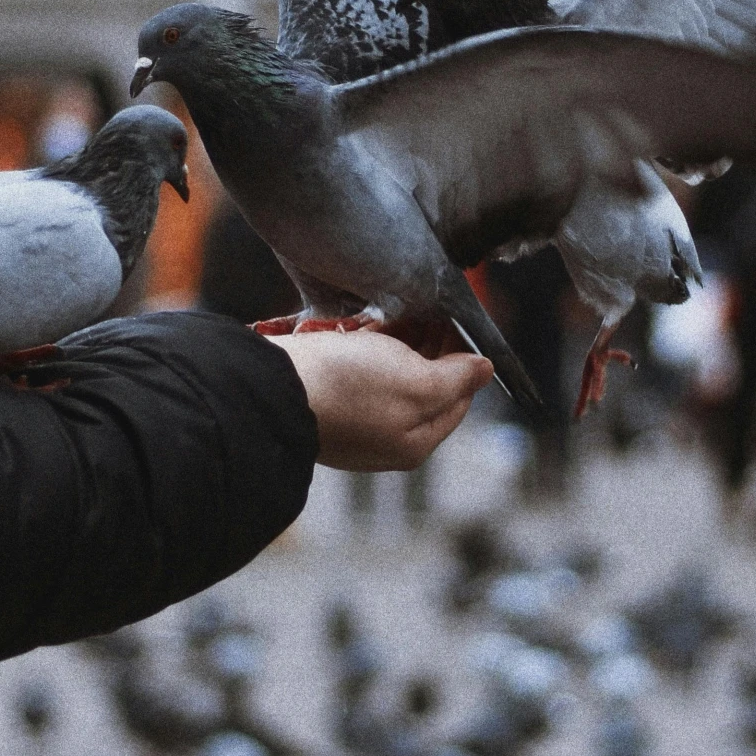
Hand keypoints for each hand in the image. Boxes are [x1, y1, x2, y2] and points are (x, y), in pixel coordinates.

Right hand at [273, 329, 493, 470]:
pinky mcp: (325, 403)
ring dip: (390, 343)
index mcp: (416, 441)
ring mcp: (353, 422)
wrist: (271, 387)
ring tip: (380, 321)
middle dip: (424, 346)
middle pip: (423, 385)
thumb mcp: (418, 381)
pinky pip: (355, 372)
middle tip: (416, 313)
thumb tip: (484, 370)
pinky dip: (359, 349)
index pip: (458, 395)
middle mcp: (385, 438)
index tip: (450, 321)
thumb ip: (457, 377)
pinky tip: (353, 333)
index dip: (460, 356)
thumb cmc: (347, 388)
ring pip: (388, 374)